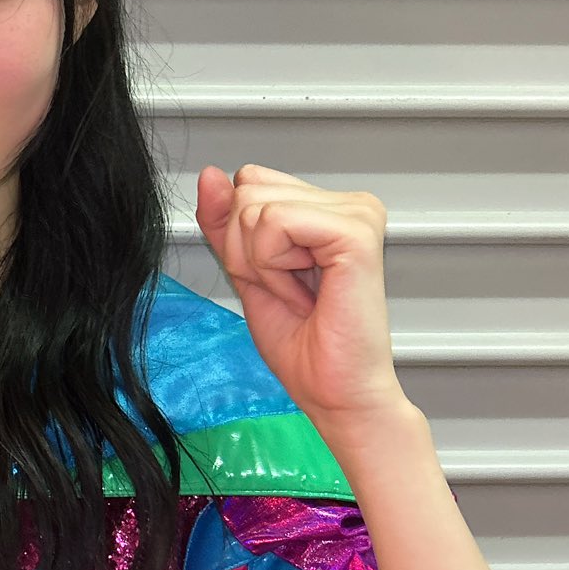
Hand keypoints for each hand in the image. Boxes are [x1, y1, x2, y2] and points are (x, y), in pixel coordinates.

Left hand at [194, 163, 409, 431]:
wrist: (335, 393)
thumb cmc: (305, 347)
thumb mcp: (244, 271)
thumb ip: (225, 223)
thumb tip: (210, 176)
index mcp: (328, 208)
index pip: (248, 182)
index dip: (242, 239)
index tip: (279, 279)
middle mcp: (349, 204)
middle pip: (248, 190)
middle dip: (248, 250)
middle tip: (291, 290)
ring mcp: (357, 214)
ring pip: (256, 207)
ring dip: (262, 263)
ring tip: (301, 293)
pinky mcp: (356, 233)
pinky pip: (275, 222)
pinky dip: (273, 267)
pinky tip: (308, 293)